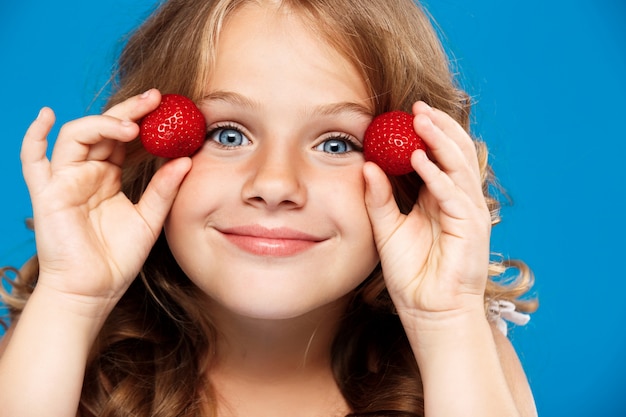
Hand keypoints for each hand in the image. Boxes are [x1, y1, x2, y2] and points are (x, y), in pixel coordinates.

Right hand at [20, 89, 190, 315]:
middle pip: (103, 130)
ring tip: (133, 126)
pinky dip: (34, 137)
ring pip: (76, 136)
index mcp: (110, 177)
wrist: (94, 291)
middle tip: (156, 100)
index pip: (124, 139)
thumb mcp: (150, 219)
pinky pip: (33, 161)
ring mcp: (65, 181)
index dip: (143, 121)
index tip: (169, 108)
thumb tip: (187, 160)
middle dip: (128, 112)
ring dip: (102, 124)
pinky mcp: (47, 195)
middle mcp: (87, 173)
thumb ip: (165, 189)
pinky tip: (45, 115)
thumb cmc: (119, 258)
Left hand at [364, 101, 490, 322]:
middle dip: (438, 127)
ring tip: (420, 120)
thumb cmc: (411, 273)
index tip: (406, 113)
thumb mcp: (387, 229)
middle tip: (416, 107)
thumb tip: (367, 166)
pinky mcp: (470, 228)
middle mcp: (457, 201)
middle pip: (455, 153)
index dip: (428, 133)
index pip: (440, 156)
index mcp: (440, 198)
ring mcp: (467, 212)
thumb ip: (379, 198)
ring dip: (441, 141)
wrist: (428, 310)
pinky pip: (453, 195)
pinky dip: (438, 175)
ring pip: (459, 167)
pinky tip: (420, 159)